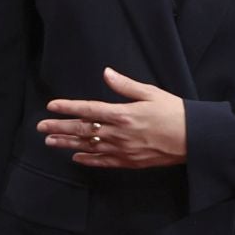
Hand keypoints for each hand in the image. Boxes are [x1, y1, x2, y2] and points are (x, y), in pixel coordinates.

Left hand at [39, 67, 186, 168]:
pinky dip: (88, 159)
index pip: (88, 110)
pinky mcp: (130, 162)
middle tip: (41, 127)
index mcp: (123, 114)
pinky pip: (104, 162)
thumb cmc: (175, 112)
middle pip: (83, 130)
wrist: (194, 140)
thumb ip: (125, 85)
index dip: (68, 108)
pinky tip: (76, 157)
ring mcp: (123, 150)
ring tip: (50, 141)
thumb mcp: (151, 93)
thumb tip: (106, 73)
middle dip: (60, 127)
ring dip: (68, 144)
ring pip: (89, 147)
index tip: (52, 106)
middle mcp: (119, 133)